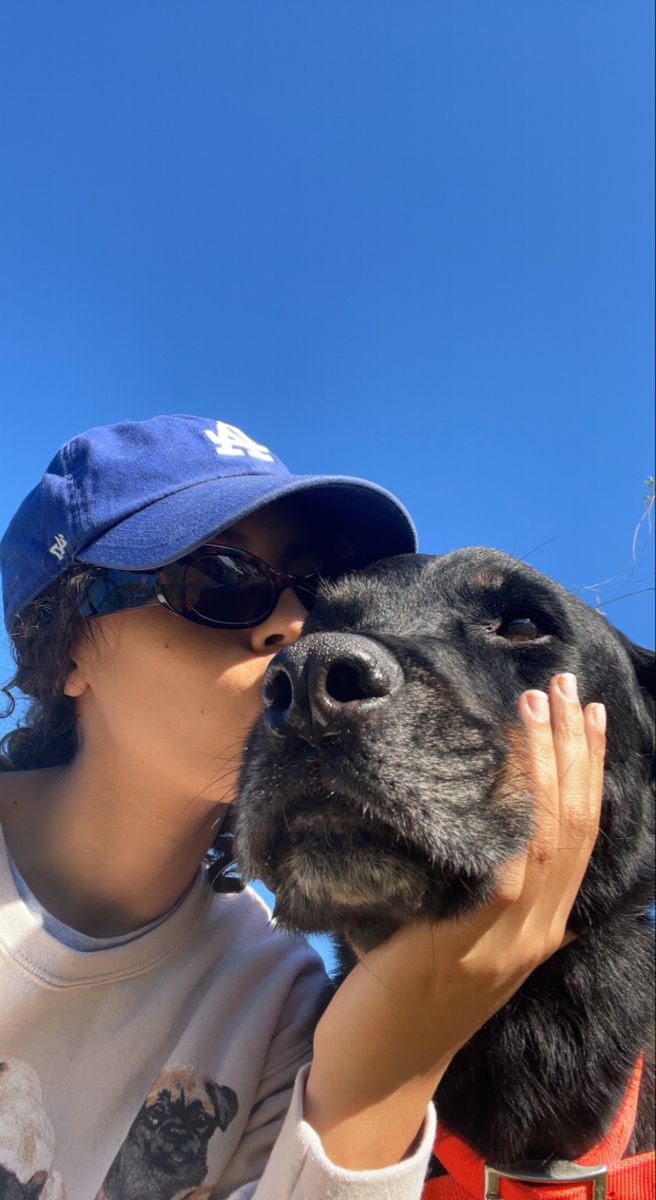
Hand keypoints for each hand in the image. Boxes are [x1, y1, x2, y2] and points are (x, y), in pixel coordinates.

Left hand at [304, 673, 604, 1169]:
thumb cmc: (408, 995)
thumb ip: (484, 895)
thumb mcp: (463, 941)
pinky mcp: (463, 943)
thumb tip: (481, 829)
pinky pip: (502, 868)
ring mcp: (505, 940)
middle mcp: (536, 932)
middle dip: (575, 748)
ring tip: (538, 702)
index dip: (589, 770)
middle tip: (570, 686)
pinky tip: (507, 770)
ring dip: (547, 763)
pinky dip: (512, 814)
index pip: (580, 836)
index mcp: (540, 928)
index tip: (589, 715)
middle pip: (573, 825)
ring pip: (546, 836)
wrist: (377, 1069)